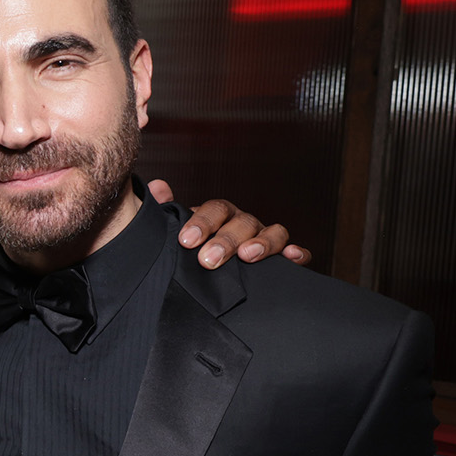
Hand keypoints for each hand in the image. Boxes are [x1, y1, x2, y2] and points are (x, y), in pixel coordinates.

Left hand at [147, 179, 310, 269]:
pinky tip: (292, 257)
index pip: (215, 209)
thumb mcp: (177, 230)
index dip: (202, 223)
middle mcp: (244, 223)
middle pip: (242, 223)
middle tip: (208, 259)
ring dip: (262, 243)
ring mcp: (265, 238)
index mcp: (220, 214)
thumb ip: (167, 210)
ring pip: (273, 233)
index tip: (186, 240)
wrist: (208, 267)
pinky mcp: (282, 258)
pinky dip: (297, 254)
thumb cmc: (194, 247)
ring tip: (248, 256)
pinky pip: (296, 253)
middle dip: (226, 240)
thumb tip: (158, 187)